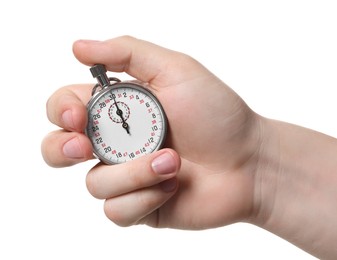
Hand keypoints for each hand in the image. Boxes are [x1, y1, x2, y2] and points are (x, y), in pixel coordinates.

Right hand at [41, 36, 261, 228]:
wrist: (249, 162)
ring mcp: (126, 177)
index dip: (61, 111)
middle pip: (60, 150)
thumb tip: (78, 48)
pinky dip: (144, 197)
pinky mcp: (139, 207)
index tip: (78, 115)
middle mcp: (116, 143)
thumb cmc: (218, 114)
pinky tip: (172, 186)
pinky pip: (115, 211)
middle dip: (62, 149)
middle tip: (85, 147)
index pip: (67, 108)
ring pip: (94, 184)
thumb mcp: (175, 70)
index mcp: (119, 110)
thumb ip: (127, 53)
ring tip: (172, 162)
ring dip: (133, 173)